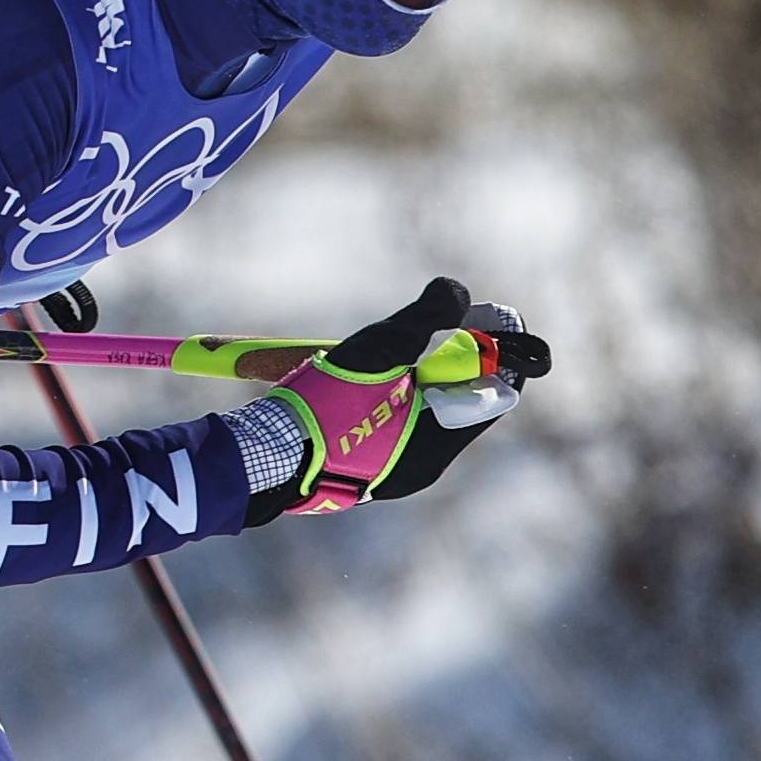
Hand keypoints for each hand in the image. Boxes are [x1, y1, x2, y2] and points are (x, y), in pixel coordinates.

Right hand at [245, 278, 551, 522]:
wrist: (264, 456)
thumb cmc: (324, 405)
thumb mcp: (381, 349)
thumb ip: (427, 317)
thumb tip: (457, 291)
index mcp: (437, 446)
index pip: (496, 393)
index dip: (492, 351)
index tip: (477, 318)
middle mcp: (422, 466)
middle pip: (458, 400)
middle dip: (444, 360)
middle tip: (419, 332)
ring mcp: (391, 470)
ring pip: (424, 412)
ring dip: (412, 377)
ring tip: (376, 360)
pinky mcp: (363, 468)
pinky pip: (395, 426)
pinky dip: (388, 397)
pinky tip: (356, 384)